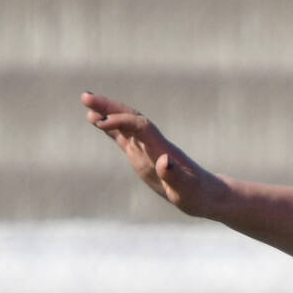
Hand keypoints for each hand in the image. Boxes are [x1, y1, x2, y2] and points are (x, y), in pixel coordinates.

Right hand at [81, 93, 226, 216]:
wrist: (207, 196)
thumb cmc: (198, 194)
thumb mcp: (188, 190)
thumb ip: (176, 176)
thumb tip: (164, 161)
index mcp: (162, 148)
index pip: (139, 126)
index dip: (121, 121)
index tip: (101, 123)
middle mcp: (153, 144)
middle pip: (130, 118)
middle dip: (109, 108)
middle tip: (86, 97)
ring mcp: (146, 148)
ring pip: (124, 125)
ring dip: (106, 114)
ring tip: (86, 104)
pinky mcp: (142, 156)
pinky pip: (123, 137)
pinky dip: (109, 128)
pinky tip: (95, 120)